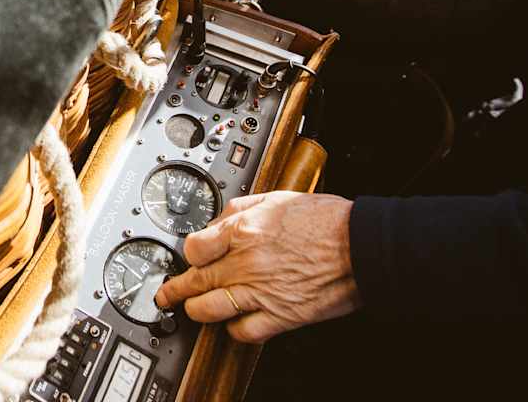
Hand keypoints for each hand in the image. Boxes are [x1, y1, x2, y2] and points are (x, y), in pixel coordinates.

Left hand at [154, 191, 359, 343]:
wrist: (361, 245)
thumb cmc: (325, 220)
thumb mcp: (275, 197)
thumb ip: (240, 208)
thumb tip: (217, 221)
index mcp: (243, 230)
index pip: (193, 247)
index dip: (187, 254)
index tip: (187, 258)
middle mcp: (246, 261)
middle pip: (194, 281)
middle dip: (174, 290)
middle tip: (166, 294)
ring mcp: (261, 291)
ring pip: (209, 309)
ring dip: (195, 311)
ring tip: (191, 310)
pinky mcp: (281, 315)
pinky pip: (243, 331)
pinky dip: (234, 330)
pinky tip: (233, 323)